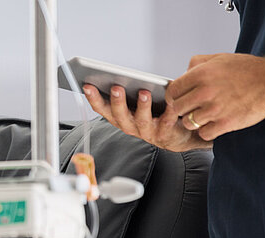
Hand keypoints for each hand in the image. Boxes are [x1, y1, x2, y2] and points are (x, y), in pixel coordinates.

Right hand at [83, 84, 210, 151]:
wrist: (177, 136)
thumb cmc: (154, 115)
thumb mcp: (137, 103)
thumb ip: (129, 90)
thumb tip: (119, 74)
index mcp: (119, 117)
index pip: (102, 108)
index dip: (93, 98)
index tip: (87, 85)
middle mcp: (130, 126)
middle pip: (119, 115)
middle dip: (116, 101)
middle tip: (116, 87)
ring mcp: (147, 132)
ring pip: (141, 120)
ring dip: (142, 106)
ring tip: (144, 92)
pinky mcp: (165, 133)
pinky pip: (166, 121)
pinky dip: (169, 111)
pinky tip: (170, 101)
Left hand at [167, 53, 264, 140]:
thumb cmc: (248, 70)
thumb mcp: (220, 58)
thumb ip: (198, 64)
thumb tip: (184, 72)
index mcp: (202, 74)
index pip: (172, 91)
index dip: (174, 96)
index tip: (178, 99)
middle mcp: (206, 91)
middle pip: (177, 108)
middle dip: (183, 109)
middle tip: (193, 108)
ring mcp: (215, 108)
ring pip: (188, 123)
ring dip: (195, 121)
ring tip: (205, 115)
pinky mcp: (226, 123)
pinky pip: (204, 133)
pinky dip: (208, 131)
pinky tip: (214, 123)